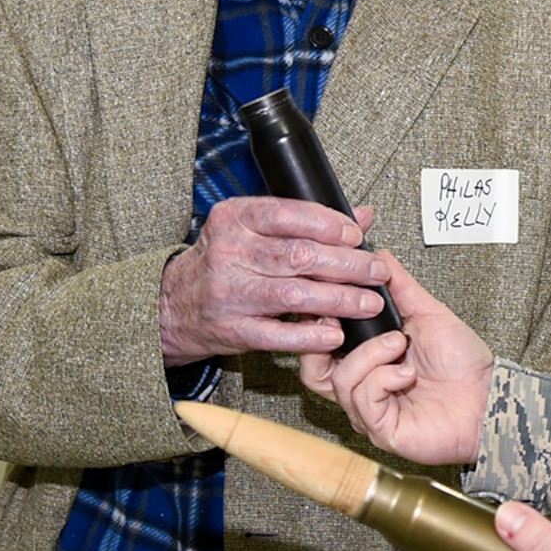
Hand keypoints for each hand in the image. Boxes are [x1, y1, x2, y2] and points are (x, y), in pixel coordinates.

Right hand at [160, 197, 390, 362]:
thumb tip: (362, 214)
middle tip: (377, 271)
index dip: (329, 224)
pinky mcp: (233, 329)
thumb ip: (307, 221)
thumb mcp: (254, 230)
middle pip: (300, 256)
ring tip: (370, 302)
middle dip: (347, 265)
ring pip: (295, 295)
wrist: (174, 306)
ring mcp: (230, 293)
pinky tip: (336, 333)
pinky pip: (278, 335)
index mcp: (235, 219)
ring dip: (340, 300)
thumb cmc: (223, 263)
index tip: (356, 235)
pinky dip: (311, 336)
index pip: (289, 214)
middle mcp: (230, 253)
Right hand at [299, 252, 493, 466]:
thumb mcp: (428, 313)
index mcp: (367, 360)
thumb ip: (400, 287)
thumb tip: (379, 256)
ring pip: (339, 380)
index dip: (317, 321)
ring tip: (399, 343)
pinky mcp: (381, 428)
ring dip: (370, 354)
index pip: (320, 344)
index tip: (329, 294)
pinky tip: (406, 372)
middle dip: (323, 338)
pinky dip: (383, 378)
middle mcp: (363, 387)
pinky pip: (363, 399)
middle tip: (345, 317)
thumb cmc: (464, 364)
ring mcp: (369, 410)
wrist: (490, 396)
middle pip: (312, 369)